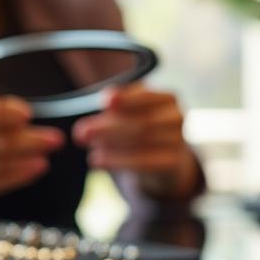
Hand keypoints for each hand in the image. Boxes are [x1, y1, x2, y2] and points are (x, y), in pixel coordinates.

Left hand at [72, 83, 199, 198]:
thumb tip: (87, 127)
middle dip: (108, 127)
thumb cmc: (138, 125)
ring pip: (141, 142)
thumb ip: (113, 112)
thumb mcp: (128, 112)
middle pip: (141, 122)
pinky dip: (118, 161)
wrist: (164, 155)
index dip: (126, 99)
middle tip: (81, 133)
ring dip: (111, 146)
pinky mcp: (173, 163)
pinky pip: (144, 163)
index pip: (146, 96)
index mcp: (166, 97)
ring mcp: (178, 141)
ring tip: (89, 149)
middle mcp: (176, 117)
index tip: (105, 102)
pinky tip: (98, 161)